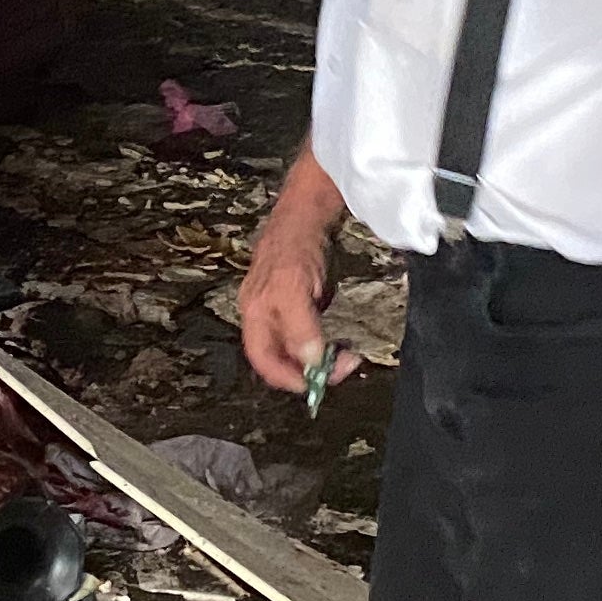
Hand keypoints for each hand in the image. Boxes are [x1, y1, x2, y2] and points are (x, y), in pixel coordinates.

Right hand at [239, 196, 342, 397]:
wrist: (306, 215)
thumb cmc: (295, 247)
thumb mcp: (294, 287)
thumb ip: (299, 326)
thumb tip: (310, 362)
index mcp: (255, 315)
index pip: (264, 360)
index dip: (286, 378)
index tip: (316, 385)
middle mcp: (265, 317)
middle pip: (282, 358)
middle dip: (309, 370)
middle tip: (343, 367)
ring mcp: (282, 310)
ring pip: (298, 348)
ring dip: (320, 358)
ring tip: (346, 357)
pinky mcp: (300, 303)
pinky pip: (310, 334)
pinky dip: (324, 344)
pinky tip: (340, 342)